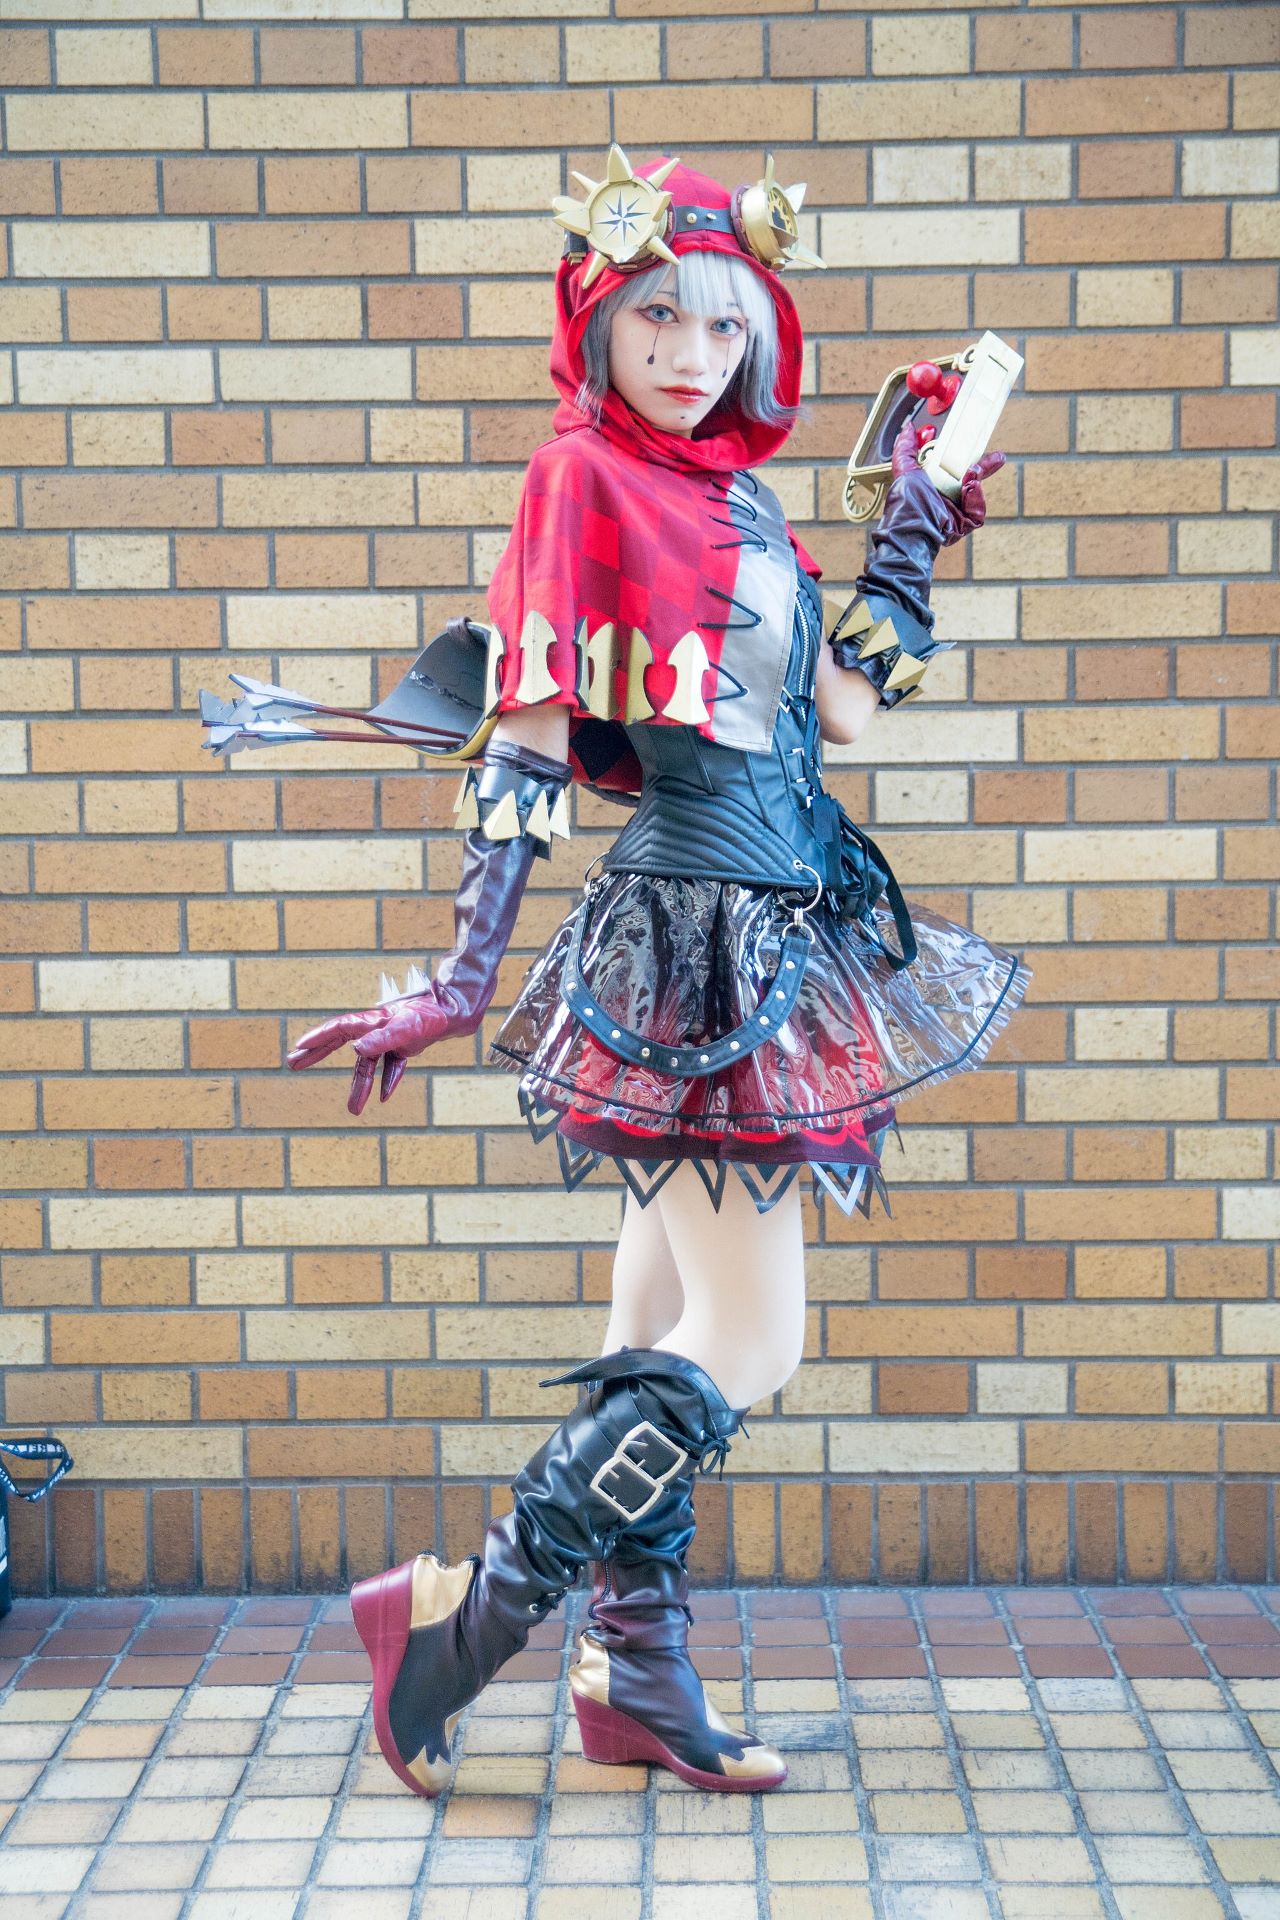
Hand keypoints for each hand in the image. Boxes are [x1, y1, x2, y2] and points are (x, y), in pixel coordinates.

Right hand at [287, 990, 452, 1115]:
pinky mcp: (405, 1047)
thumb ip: (381, 1039)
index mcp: (371, 1022)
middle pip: (340, 1043)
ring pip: (368, 1065)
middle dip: (317, 1054)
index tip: (297, 1048)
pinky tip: (383, 1098)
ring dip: (359, 1086)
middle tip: (292, 1062)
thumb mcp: (406, 1028)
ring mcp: (390, 1039)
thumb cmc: (430, 1016)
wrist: (456, 1011)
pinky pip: (391, 1067)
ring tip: (353, 1110)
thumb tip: (356, 1050)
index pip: (337, 1030)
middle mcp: (376, 1029)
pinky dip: (387, 1081)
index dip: (316, 1039)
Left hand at [890, 422, 1004, 544]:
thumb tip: (909, 429)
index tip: (973, 444)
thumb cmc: (905, 502)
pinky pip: (978, 513)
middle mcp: (944, 499)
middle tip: (997, 457)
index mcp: (933, 485)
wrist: (910, 523)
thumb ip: (906, 447)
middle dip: (986, 466)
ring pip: (976, 494)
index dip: (966, 457)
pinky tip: (970, 489)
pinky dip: (976, 498)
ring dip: (976, 479)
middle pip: (972, 480)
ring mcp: (955, 513)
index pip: (955, 469)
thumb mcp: (904, 468)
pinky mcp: (962, 525)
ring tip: (971, 473)